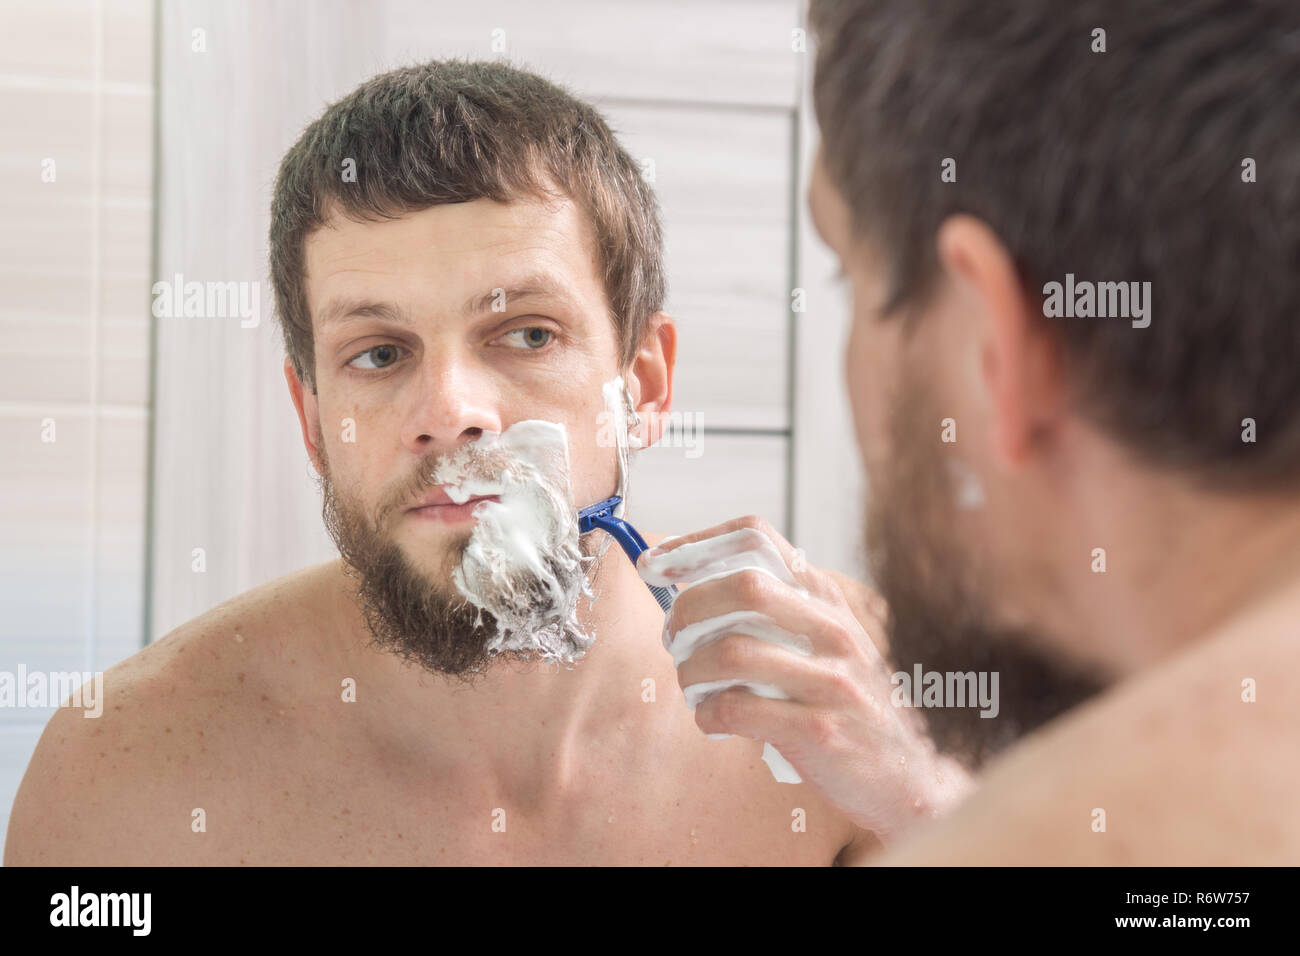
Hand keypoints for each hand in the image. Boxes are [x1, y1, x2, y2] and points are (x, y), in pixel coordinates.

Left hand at [638, 515, 973, 843]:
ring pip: (730, 651)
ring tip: (692, 685)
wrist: (907, 773)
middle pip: (741, 585)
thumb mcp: (822, 639)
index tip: (655, 565)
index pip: (756, 538)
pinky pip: (737, 710)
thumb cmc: (846, 702)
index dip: (694, 544)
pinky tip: (712, 718)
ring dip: (690, 670)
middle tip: (672, 638)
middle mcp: (831, 629)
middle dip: (687, 610)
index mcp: (824, 596)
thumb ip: (769, 609)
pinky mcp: (820, 731)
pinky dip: (707, 714)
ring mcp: (830, 680)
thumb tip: (685, 584)